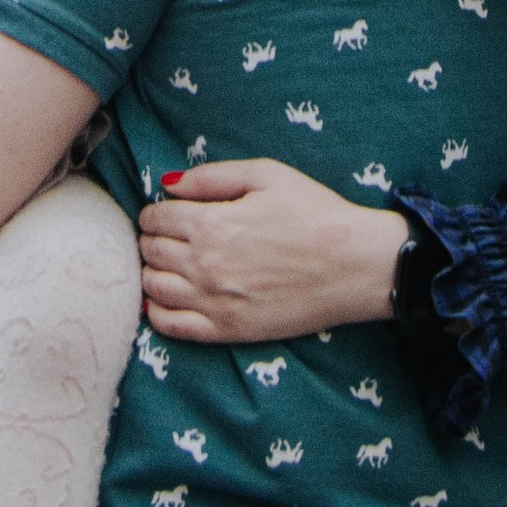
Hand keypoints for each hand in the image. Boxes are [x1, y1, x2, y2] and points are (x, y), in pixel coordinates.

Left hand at [137, 156, 410, 345]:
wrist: (356, 265)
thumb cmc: (315, 212)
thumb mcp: (266, 175)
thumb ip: (211, 177)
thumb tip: (168, 184)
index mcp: (211, 223)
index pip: (154, 218)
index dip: (155, 213)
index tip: (167, 213)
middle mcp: (204, 264)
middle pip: (150, 252)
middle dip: (153, 240)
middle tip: (170, 236)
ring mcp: (213, 302)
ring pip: (152, 288)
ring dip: (153, 272)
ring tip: (170, 265)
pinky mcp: (228, 331)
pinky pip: (170, 327)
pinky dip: (157, 312)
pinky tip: (167, 299)